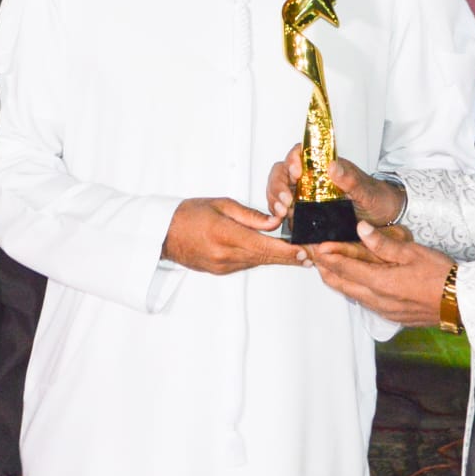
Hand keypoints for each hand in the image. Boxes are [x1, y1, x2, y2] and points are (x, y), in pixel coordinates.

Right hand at [162, 197, 304, 274]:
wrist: (164, 233)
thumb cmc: (190, 214)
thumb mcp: (222, 205)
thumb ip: (251, 216)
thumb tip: (275, 222)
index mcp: (226, 235)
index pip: (264, 246)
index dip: (287, 252)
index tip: (304, 253)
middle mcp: (225, 255)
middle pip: (265, 258)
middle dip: (289, 258)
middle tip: (310, 257)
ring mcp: (223, 266)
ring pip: (257, 262)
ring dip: (275, 258)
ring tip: (296, 254)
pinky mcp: (221, 270)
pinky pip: (246, 264)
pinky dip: (259, 258)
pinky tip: (270, 253)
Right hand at [266, 144, 404, 228]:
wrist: (383, 218)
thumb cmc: (377, 198)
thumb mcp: (367, 190)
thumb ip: (350, 179)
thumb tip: (332, 166)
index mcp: (324, 167)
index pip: (299, 154)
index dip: (292, 159)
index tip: (296, 173)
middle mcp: (311, 178)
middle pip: (282, 172)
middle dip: (278, 185)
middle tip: (286, 201)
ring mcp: (306, 195)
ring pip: (279, 190)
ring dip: (275, 199)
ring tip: (282, 213)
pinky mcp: (304, 213)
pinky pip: (284, 209)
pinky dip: (277, 213)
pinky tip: (280, 221)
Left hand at [313, 222, 455, 327]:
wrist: (463, 303)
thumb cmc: (441, 275)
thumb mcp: (413, 252)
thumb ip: (383, 243)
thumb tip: (361, 229)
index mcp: (381, 282)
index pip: (345, 267)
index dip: (328, 255)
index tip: (315, 246)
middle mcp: (378, 300)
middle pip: (341, 284)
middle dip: (325, 269)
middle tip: (314, 256)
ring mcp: (384, 310)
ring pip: (351, 295)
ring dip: (337, 280)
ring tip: (327, 267)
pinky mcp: (392, 316)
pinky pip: (364, 302)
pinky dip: (353, 290)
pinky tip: (354, 283)